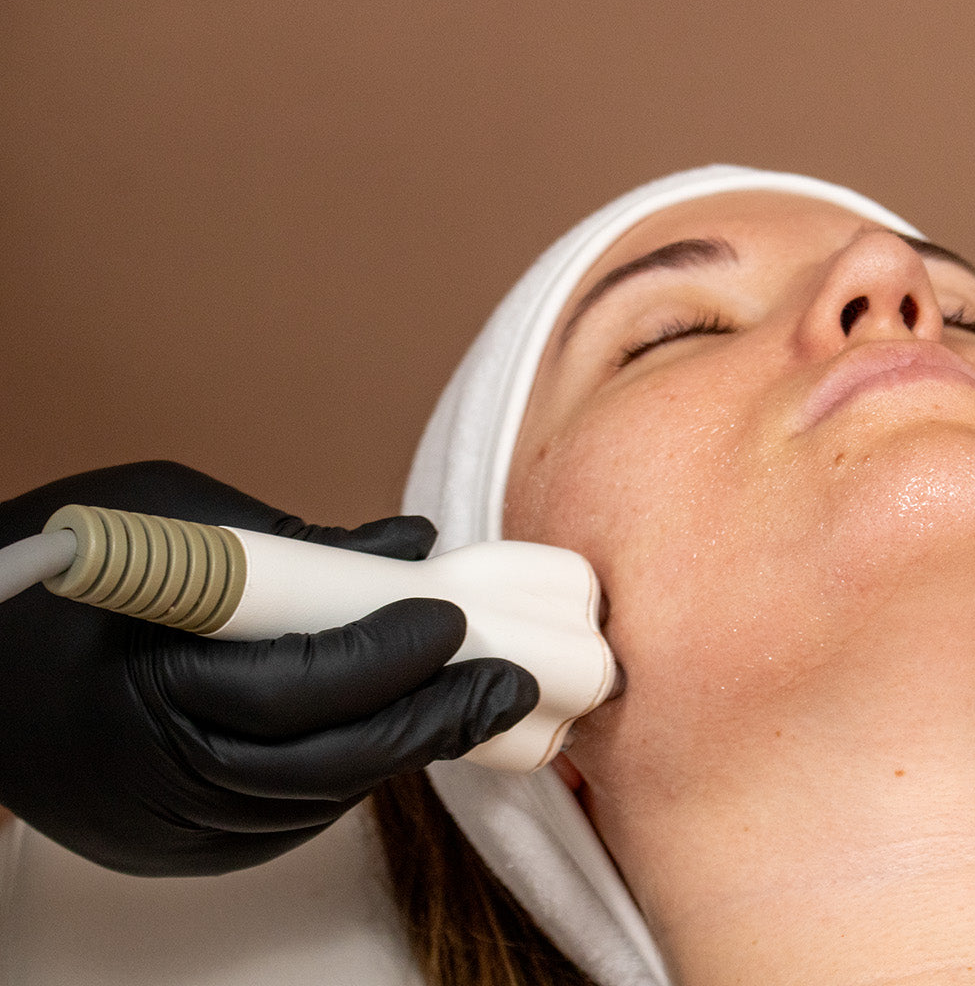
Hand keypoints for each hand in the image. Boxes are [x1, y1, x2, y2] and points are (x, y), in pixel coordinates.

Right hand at [0, 461, 536, 875]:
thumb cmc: (60, 584)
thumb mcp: (165, 528)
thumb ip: (289, 545)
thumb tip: (409, 545)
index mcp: (137, 687)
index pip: (288, 687)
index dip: (381, 656)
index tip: (451, 616)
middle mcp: (152, 777)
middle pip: (322, 764)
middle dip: (430, 720)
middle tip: (511, 681)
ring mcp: (166, 828)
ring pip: (315, 798)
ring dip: (404, 750)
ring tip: (478, 700)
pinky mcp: (181, 850)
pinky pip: (291, 817)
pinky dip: (354, 774)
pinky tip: (404, 732)